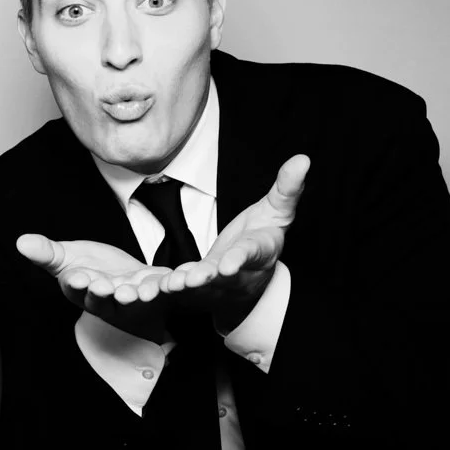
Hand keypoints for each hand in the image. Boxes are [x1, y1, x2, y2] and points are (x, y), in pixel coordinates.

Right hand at [16, 234, 171, 339]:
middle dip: (102, 293)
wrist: (123, 277)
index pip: (75, 289)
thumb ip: (46, 252)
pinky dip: (165, 285)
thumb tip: (20, 241)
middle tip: (102, 286)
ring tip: (132, 291)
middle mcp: (106, 300)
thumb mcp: (65, 257)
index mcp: (81, 292)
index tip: (75, 276)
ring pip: (133, 297)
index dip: (76, 284)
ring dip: (133, 294)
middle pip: (102, 299)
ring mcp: (132, 297)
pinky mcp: (155, 290)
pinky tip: (168, 280)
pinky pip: (161, 288)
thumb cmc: (90, 269)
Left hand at [153, 154, 309, 327]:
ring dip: (181, 286)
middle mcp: (237, 275)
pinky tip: (147, 289)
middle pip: (220, 277)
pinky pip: (176, 290)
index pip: (250, 254)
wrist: (251, 274)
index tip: (229, 264)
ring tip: (168, 285)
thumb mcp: (276, 211)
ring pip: (196, 288)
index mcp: (259, 253)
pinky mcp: (193, 289)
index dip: (240, 259)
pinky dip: (161, 289)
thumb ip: (286, 188)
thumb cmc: (262, 236)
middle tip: (190, 279)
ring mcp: (214, 286)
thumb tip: (303, 159)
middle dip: (205, 278)